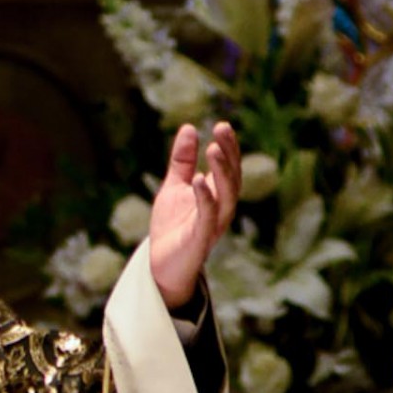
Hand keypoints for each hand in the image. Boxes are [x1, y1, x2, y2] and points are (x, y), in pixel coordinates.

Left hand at [148, 120, 239, 309]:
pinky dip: (205, 198)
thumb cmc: (172, 227)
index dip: (228, 147)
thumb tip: (189, 127)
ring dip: (222, 172)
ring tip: (213, 149)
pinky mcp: (200, 239)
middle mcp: (221, 209)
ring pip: (226, 196)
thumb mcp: (174, 188)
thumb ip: (182, 161)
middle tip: (222, 130)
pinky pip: (208, 217)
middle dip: (229, 154)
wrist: (160, 266)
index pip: (228, 167)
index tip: (222, 125)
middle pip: (232, 178)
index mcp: (217, 195)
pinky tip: (198, 179)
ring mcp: (213, 225)